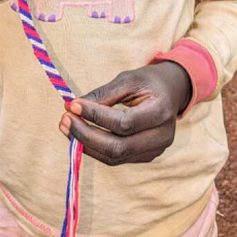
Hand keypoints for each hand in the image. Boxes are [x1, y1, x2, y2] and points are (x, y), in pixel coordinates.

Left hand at [59, 62, 191, 165]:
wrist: (171, 91)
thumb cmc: (148, 81)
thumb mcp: (128, 79)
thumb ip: (103, 94)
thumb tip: (72, 106)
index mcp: (161, 111)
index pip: (124, 123)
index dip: (95, 116)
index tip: (72, 105)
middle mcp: (161, 136)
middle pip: (117, 147)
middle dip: (86, 135)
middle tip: (64, 120)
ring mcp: (155, 150)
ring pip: (114, 157)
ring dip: (86, 144)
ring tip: (66, 126)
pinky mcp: (146, 157)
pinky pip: (117, 158)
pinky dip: (96, 148)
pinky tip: (81, 134)